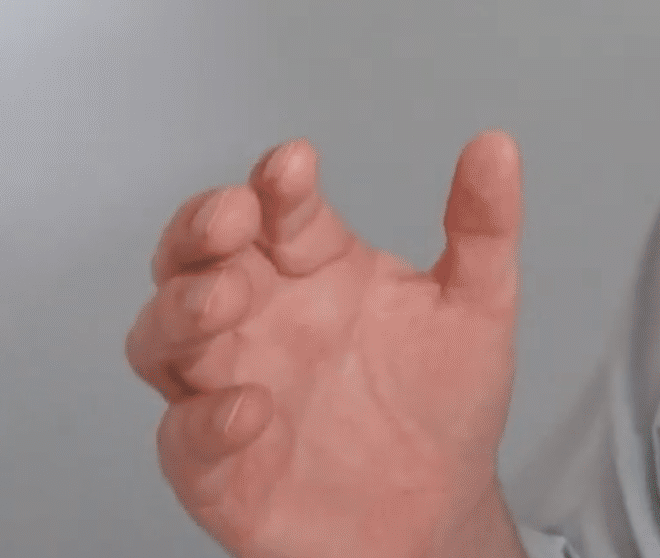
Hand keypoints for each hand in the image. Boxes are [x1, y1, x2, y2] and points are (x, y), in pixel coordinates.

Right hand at [124, 132, 530, 557]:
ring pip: (162, 339)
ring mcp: (227, 388)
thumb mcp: (480, 306)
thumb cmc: (442, 403)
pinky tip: (248, 409)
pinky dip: (204, 422)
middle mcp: (261, 320)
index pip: (279, 210)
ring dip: (180, 312)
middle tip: (231, 220)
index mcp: (316, 269)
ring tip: (224, 299)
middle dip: (197, 231)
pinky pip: (184, 439)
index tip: (295, 164)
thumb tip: (497, 146)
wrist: (436, 513)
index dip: (276, 184)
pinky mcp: (217, 466)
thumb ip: (485, 227)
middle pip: (193, 259)